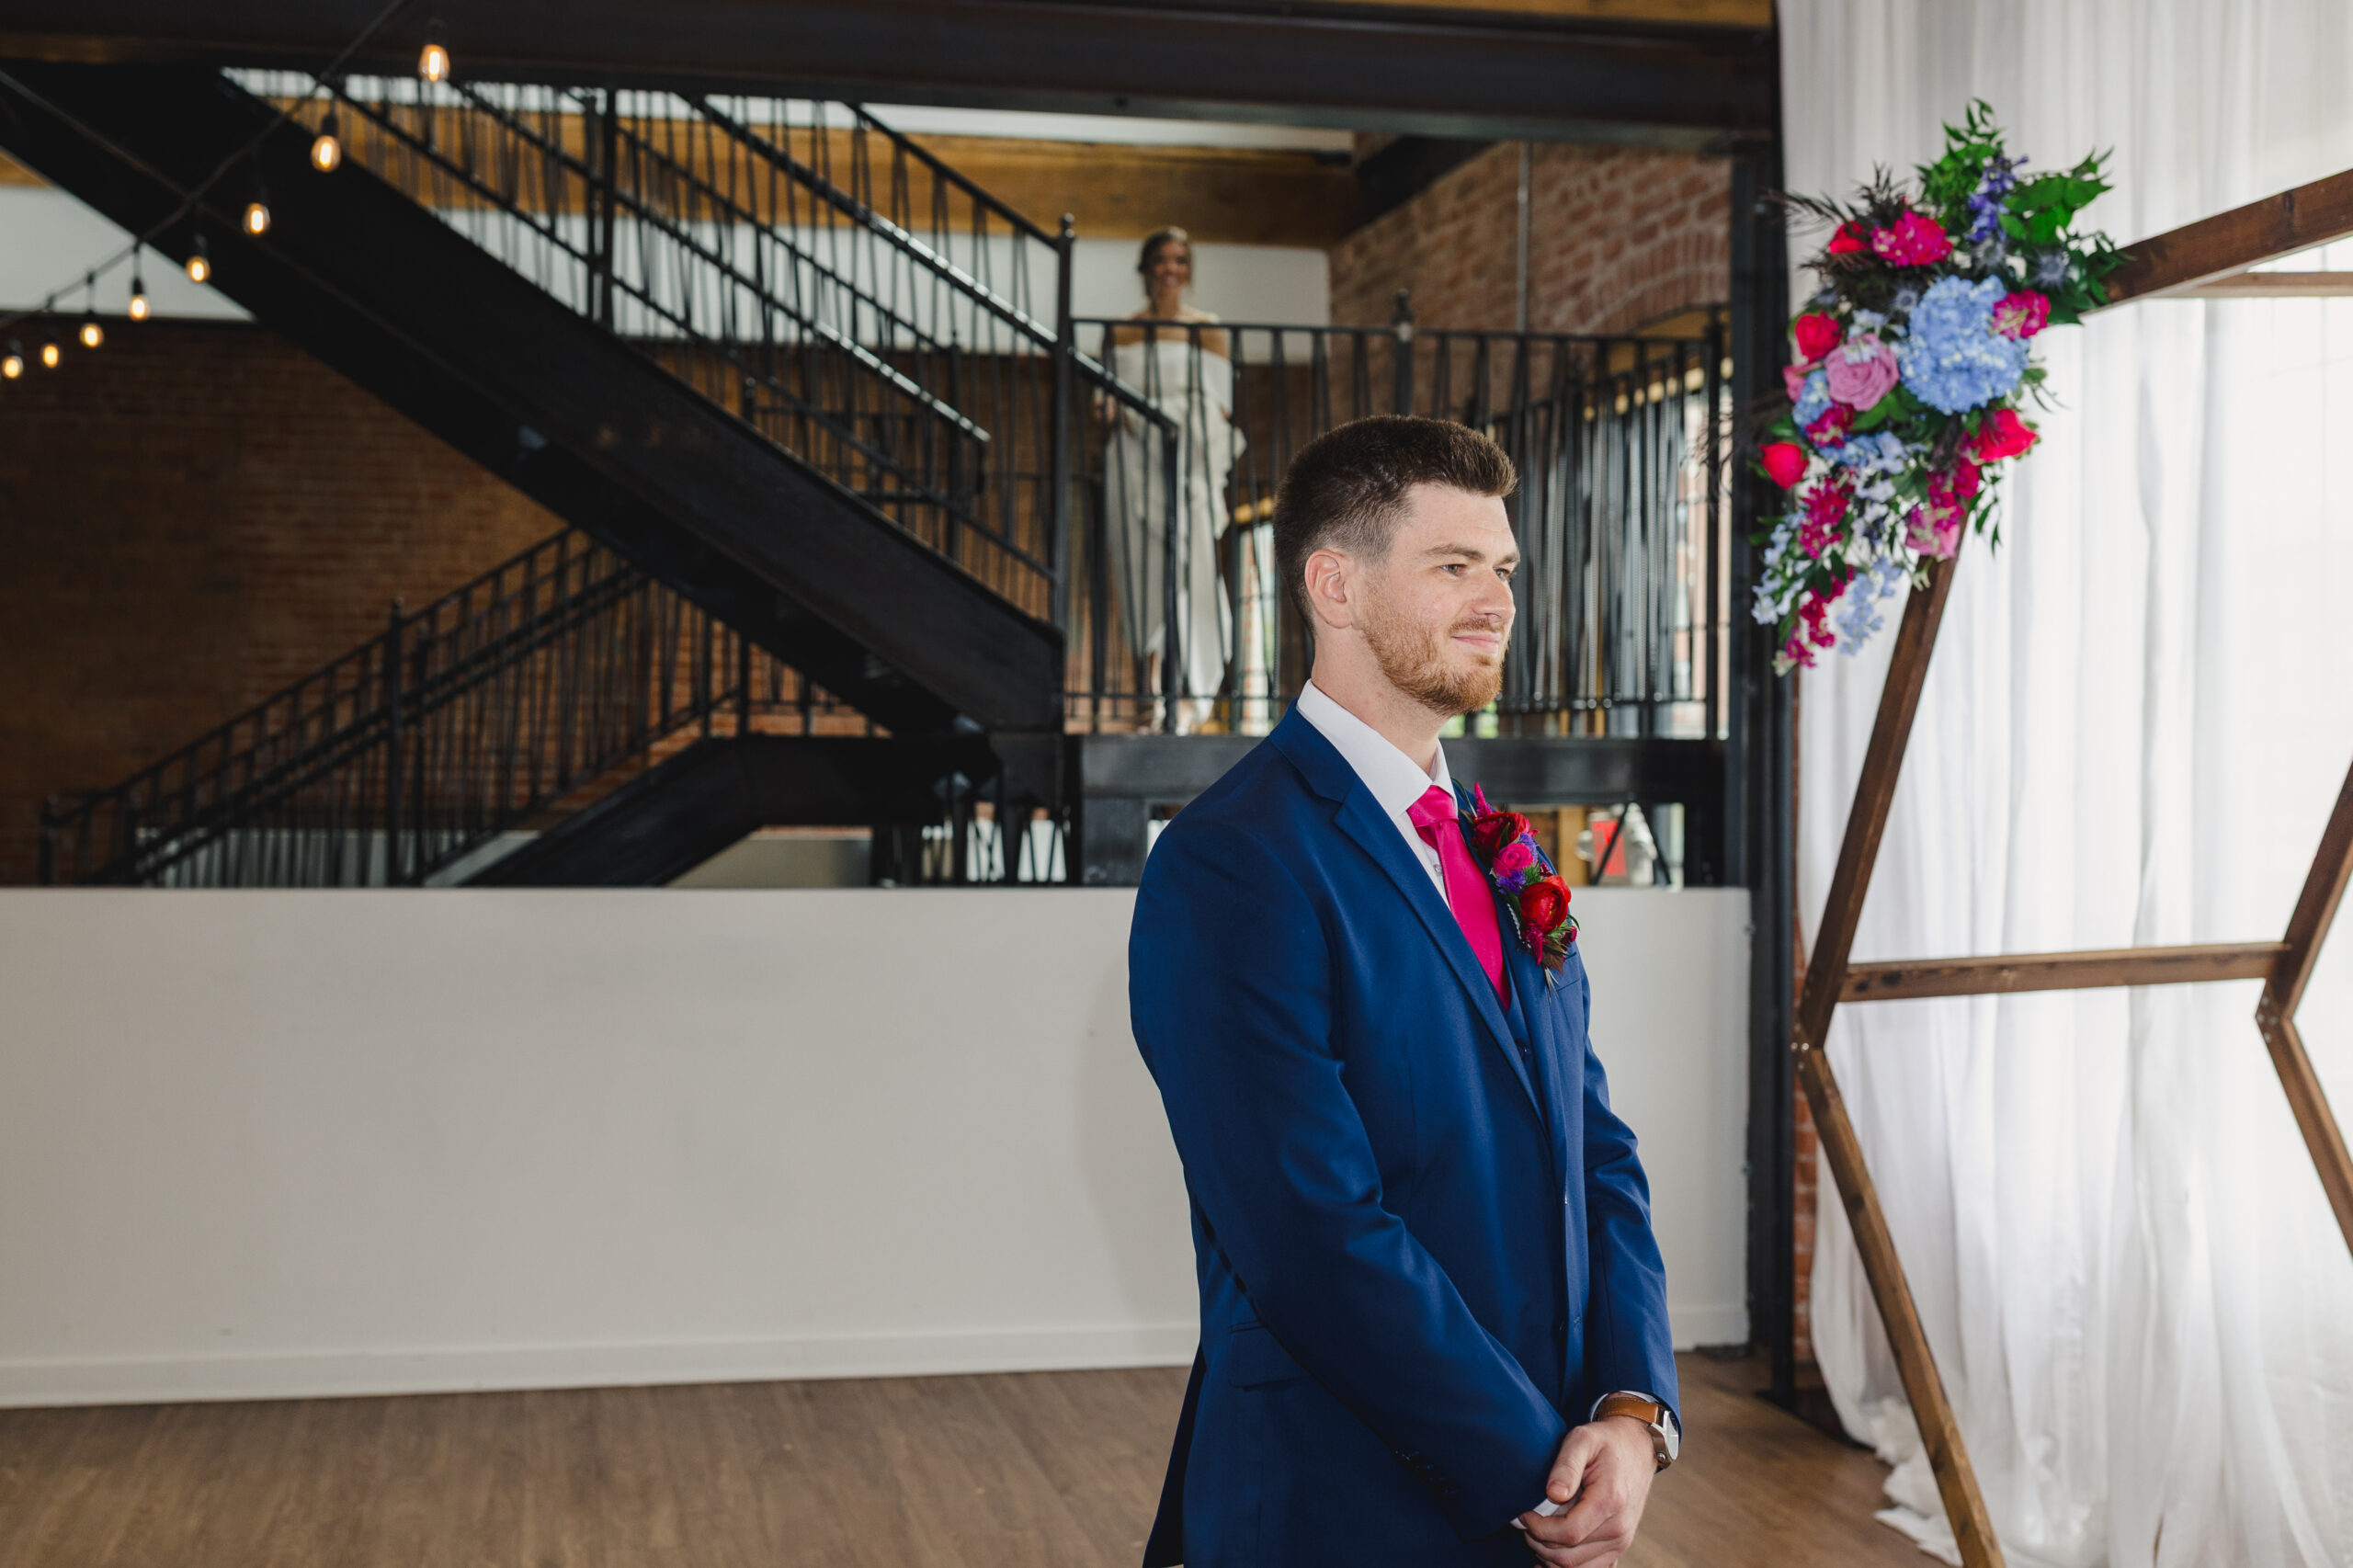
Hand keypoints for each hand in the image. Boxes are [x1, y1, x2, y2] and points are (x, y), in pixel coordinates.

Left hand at [1516, 1417, 1656, 1565]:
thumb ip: (1566, 1465)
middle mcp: (1619, 1528)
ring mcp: (1621, 1541)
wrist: (1636, 1449)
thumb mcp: (1582, 1439)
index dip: (1539, 1529)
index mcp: (1610, 1501)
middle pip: (1569, 1556)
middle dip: (1538, 1543)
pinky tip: (1550, 1548)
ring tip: (1536, 1533)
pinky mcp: (1619, 1547)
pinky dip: (1566, 1565)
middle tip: (1525, 1523)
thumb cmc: (1606, 1442)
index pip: (1568, 1533)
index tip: (1524, 1514)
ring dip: (1549, 1557)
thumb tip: (1554, 1493)